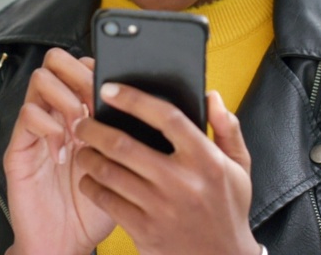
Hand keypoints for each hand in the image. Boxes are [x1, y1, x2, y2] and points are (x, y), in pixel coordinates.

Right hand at [4, 49, 114, 254]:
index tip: (116, 93)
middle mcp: (56, 114)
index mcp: (82, 112)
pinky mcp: (19, 148)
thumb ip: (130, 135)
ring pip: (40, 79)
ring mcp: (36, 129)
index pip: (84, 64)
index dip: (99, 68)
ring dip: (66, 99)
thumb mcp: (124, 168)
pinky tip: (63, 152)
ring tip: (79, 128)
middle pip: (57, 60)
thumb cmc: (95, 208)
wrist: (66, 244)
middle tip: (95, 104)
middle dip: (80, 74)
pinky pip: (28, 116)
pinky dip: (49, 128)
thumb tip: (155, 106)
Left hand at [72, 85, 257, 254]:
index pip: (168, 117)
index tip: (110, 90)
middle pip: (124, 145)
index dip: (135, 99)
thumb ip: (227, 129)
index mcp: (207, 160)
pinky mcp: (145, 231)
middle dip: (94, 129)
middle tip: (82, 121)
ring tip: (82, 149)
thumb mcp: (238, 168)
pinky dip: (92, 186)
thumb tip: (211, 96)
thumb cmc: (227, 210)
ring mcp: (161, 208)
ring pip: (110, 173)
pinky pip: (107, 201)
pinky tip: (89, 178)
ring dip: (88, 157)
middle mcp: (183, 182)